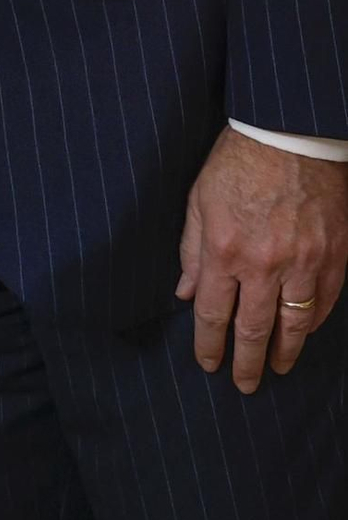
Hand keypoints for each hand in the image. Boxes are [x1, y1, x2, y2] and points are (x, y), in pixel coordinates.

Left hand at [177, 125, 347, 390]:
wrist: (291, 134)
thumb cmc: (238, 161)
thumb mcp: (200, 200)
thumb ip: (192, 250)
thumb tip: (186, 292)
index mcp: (224, 250)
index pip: (213, 314)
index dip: (209, 345)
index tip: (208, 364)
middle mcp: (264, 264)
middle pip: (253, 330)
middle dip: (246, 363)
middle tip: (244, 385)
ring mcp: (304, 262)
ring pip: (295, 324)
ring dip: (285, 352)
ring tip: (278, 369)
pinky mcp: (335, 255)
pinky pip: (325, 302)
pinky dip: (314, 322)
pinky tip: (304, 332)